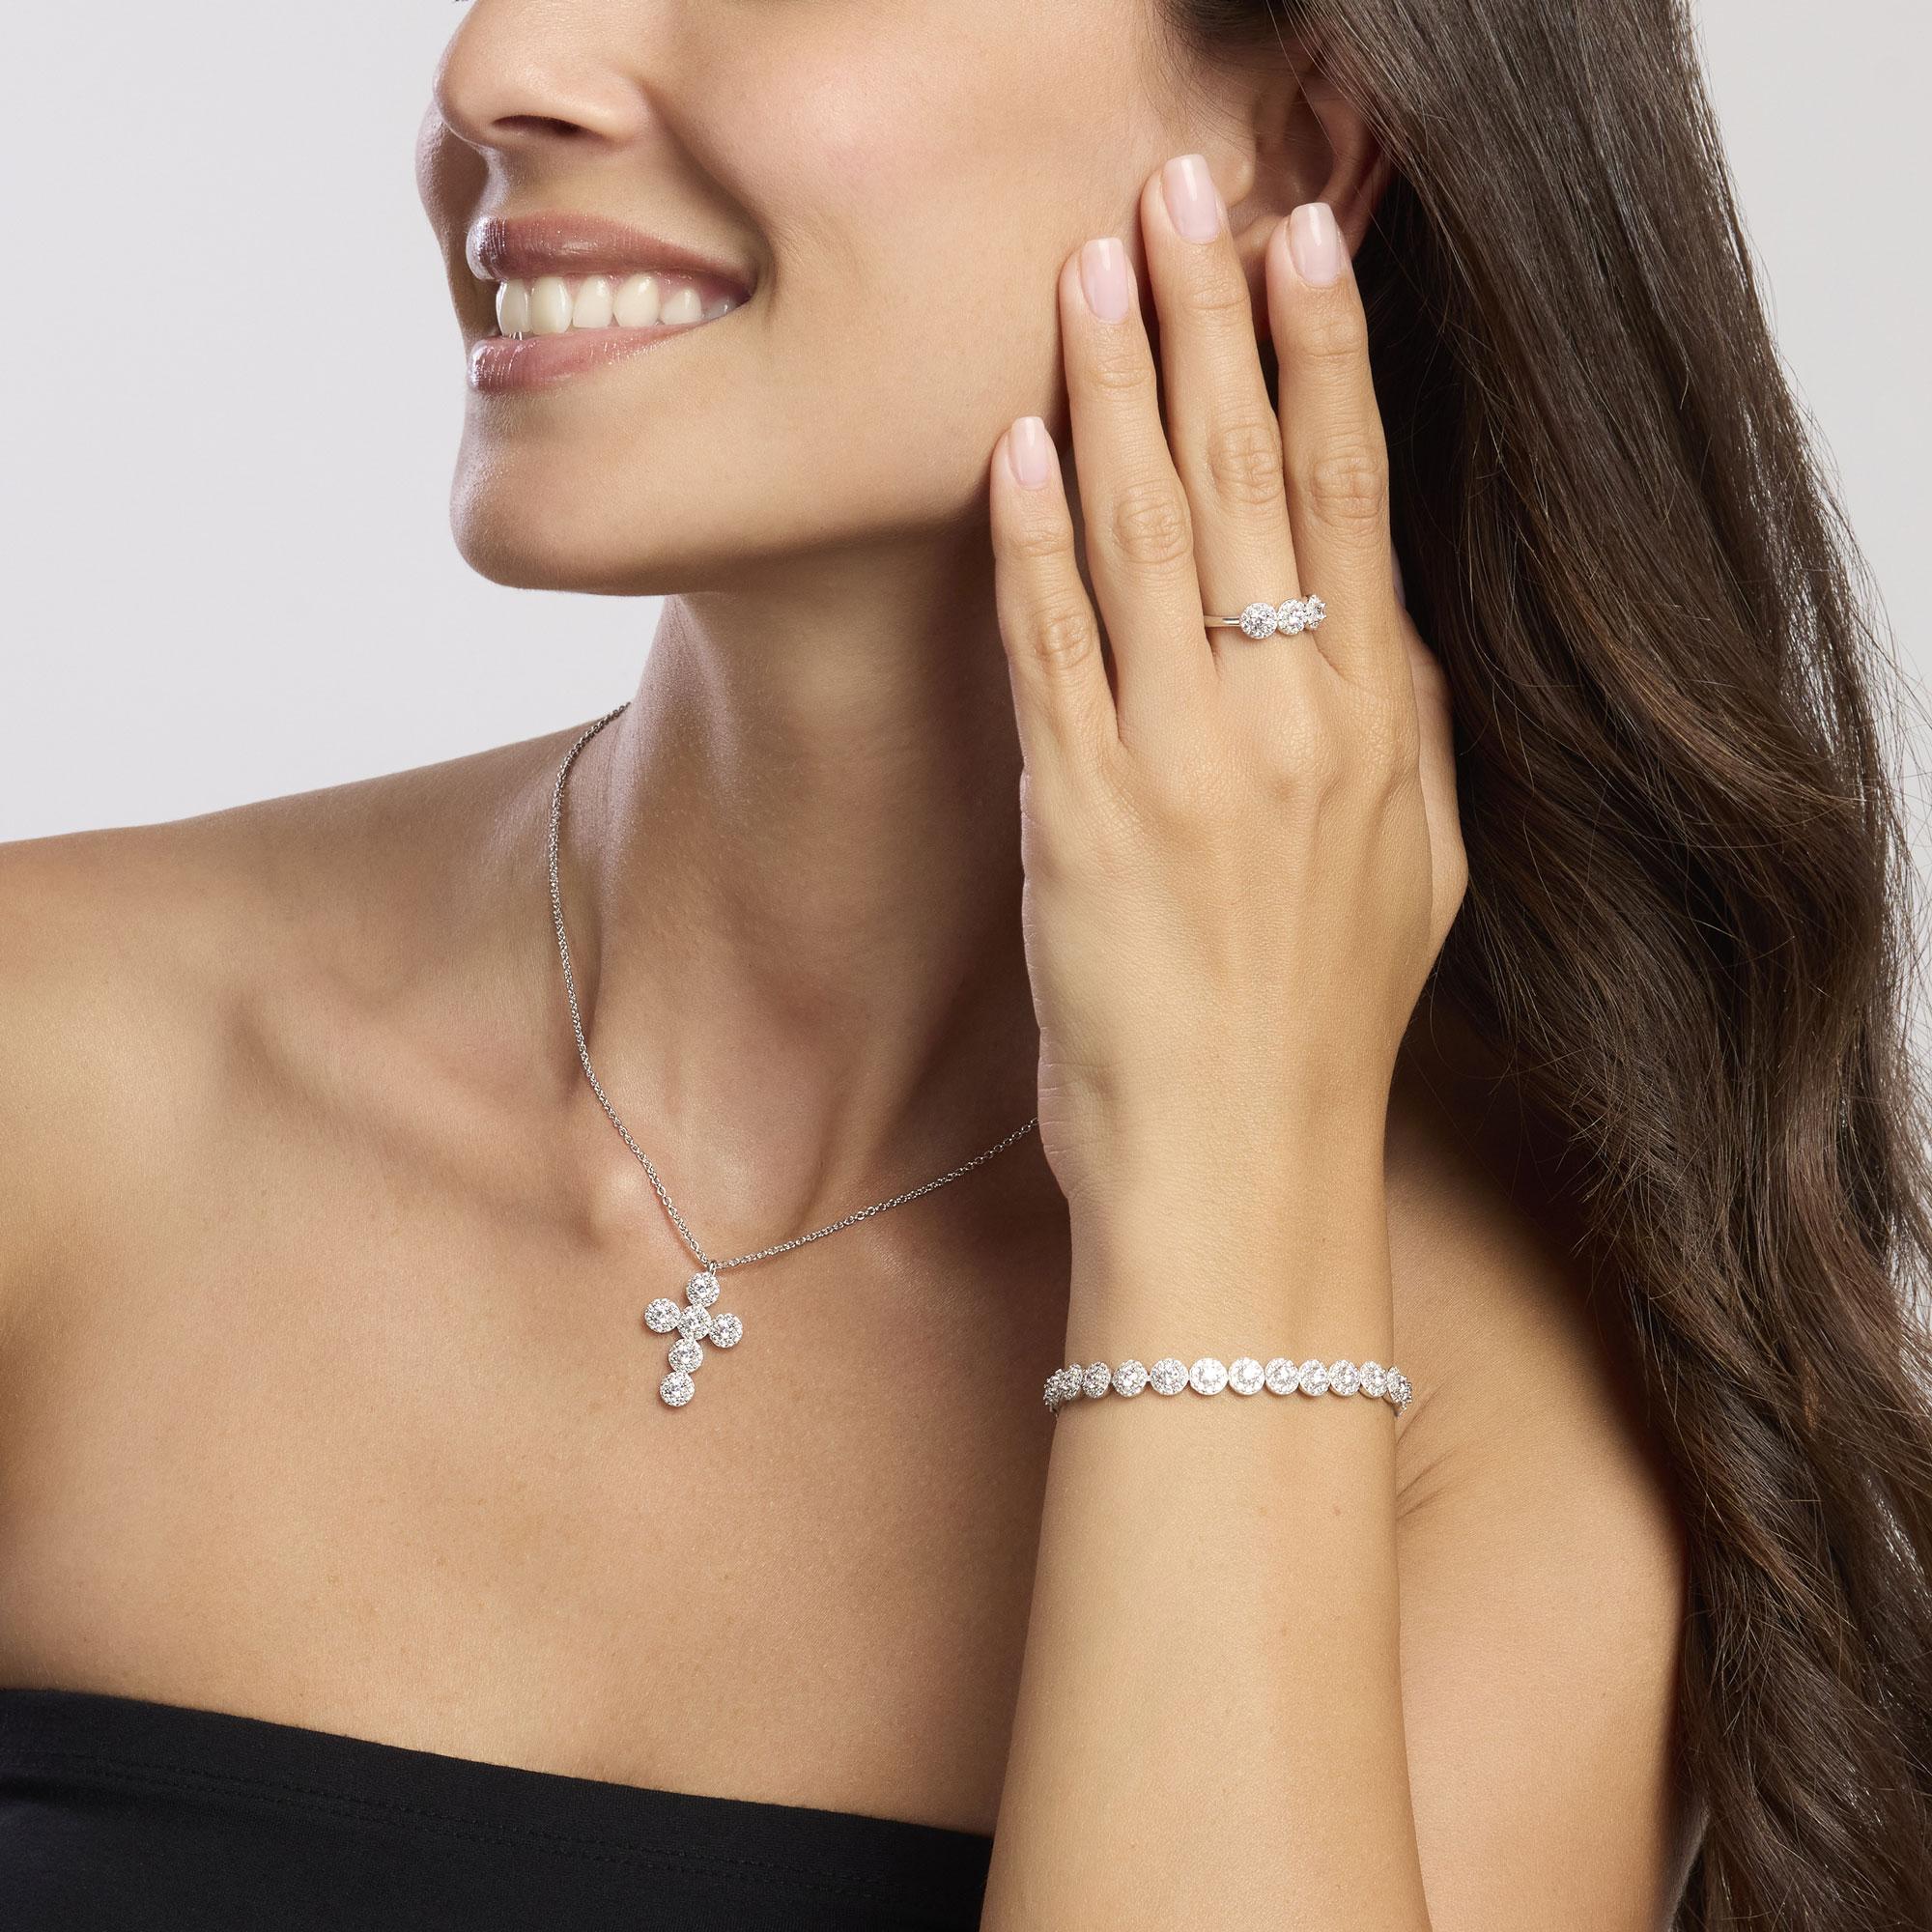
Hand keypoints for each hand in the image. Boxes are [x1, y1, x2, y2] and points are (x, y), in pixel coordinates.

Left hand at [988, 163, 1464, 1226]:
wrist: (1238, 1167)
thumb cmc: (1318, 1024)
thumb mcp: (1414, 865)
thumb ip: (1402, 726)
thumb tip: (1376, 615)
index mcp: (1379, 723)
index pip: (1353, 494)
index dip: (1326, 354)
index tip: (1304, 241)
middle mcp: (1288, 721)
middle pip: (1252, 476)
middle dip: (1211, 318)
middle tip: (1184, 189)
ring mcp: (1178, 762)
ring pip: (1151, 534)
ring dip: (1118, 388)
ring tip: (1095, 266)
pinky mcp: (1076, 815)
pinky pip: (1053, 647)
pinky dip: (1035, 540)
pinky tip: (1022, 442)